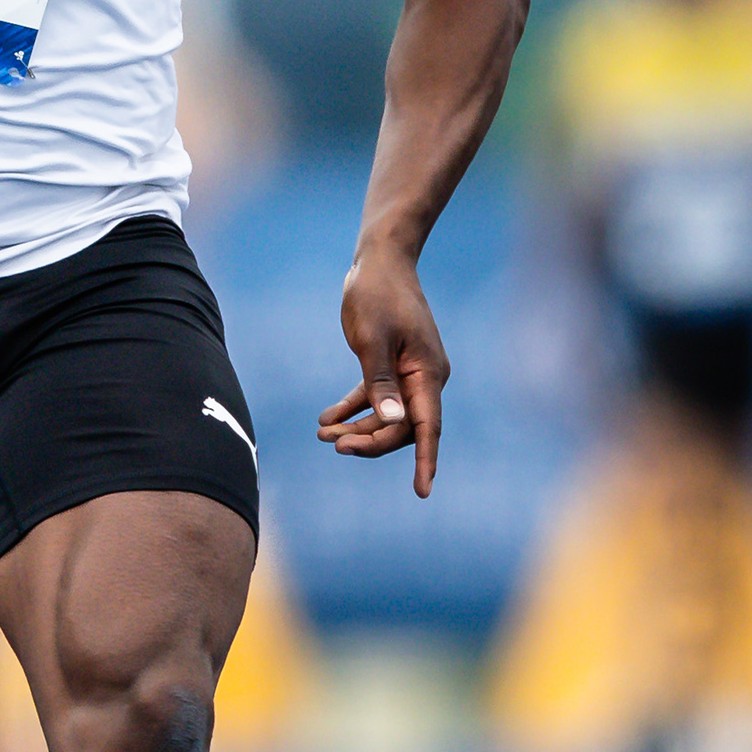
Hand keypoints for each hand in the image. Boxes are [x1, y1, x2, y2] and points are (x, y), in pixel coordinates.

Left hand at [317, 242, 449, 496]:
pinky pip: (375, 398)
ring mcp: (409, 373)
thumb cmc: (377, 294)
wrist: (379, 260)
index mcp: (427, 373)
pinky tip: (327, 419)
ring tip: (322, 433)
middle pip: (402, 427)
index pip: (428, 426)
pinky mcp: (391, 366)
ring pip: (386, 416)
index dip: (425, 460)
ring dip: (357, 427)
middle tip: (332, 443)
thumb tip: (393, 421)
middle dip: (370, 440)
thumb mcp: (372, 339)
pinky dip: (352, 409)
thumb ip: (380, 382)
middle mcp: (424, 378)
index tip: (422, 491)